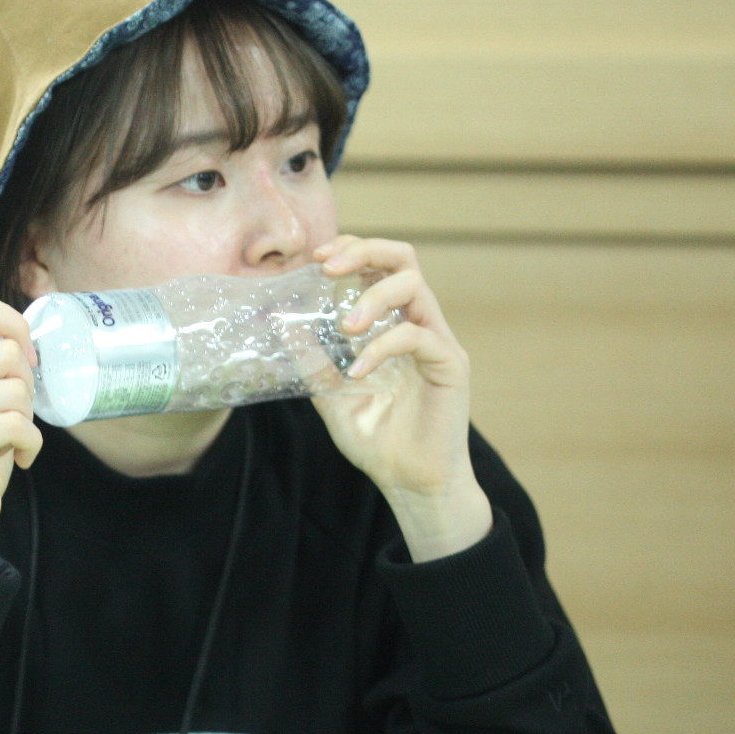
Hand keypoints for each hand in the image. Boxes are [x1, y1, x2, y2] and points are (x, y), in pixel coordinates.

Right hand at [0, 290, 42, 571]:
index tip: (25, 357)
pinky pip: (17, 425)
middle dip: (27, 387)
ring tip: (9, 438)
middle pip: (8, 353)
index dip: (13, 324)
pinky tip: (18, 457)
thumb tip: (31, 336)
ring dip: (28, 420)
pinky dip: (31, 444)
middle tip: (14, 416)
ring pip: (16, 391)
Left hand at [312, 237, 490, 561]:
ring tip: (345, 327)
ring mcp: (437, 341)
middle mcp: (418, 324)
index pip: (379, 265)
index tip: (317, 258)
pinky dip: (383, 347)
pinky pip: (418, 337)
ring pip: (415, 286)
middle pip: (404, 258)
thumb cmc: (377, 440)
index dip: (352, 250)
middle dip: (364, 250)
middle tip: (328, 267)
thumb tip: (283, 325)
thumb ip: (313, 361)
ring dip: (373, 296)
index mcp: (392, 323)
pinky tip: (358, 372)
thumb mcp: (331, 395)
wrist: (411, 483)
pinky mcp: (451, 365)